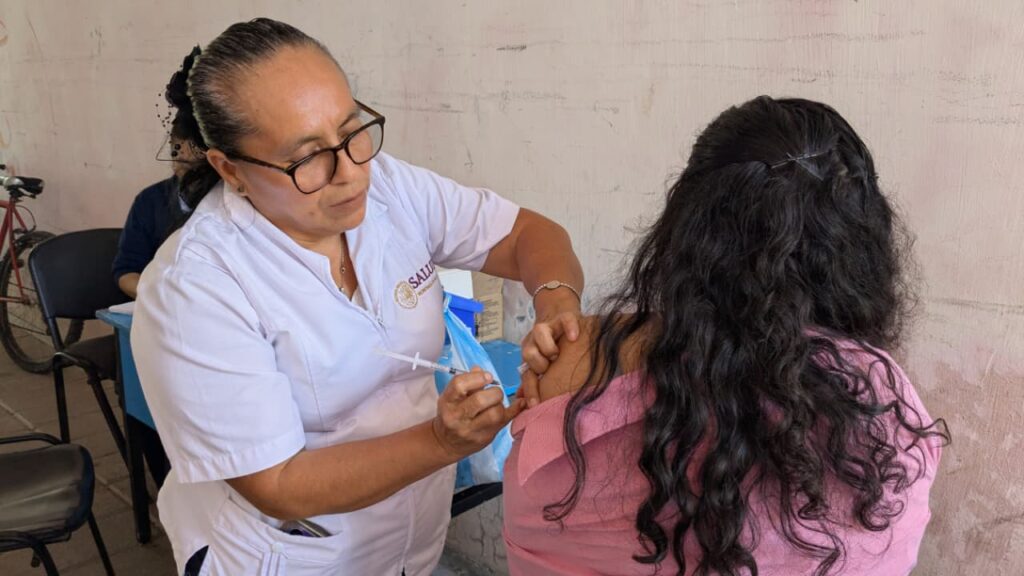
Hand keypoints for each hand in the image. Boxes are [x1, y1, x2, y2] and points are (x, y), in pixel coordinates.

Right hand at [432, 367, 524, 459]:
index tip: (487, 377)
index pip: (459, 385)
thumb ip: (467, 383)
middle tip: (494, 392)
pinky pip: (504, 422)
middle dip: (493, 392)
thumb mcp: (453, 397)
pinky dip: (516, 410)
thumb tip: (479, 369)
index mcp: (447, 402)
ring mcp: (470, 430)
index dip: (477, 377)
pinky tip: (520, 403)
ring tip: (497, 403)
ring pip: (494, 414)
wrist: (447, 443)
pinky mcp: (484, 438)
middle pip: (480, 400)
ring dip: (501, 404)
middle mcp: (456, 417)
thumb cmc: (452, 415)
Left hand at [519, 289, 581, 407]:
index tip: (534, 405)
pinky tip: (574, 337)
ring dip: (548, 347)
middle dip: (538, 364)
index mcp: (530, 354)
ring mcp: (549, 327)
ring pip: (539, 332)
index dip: (529, 389)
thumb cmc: (553, 346)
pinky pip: (566, 320)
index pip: (526, 373)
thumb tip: (523, 401)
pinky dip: (570, 328)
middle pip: (527, 352)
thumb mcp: (542, 363)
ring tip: (557, 354)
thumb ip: (533, 380)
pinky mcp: (564, 317)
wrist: (561, 314)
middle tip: (549, 368)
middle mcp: (535, 341)